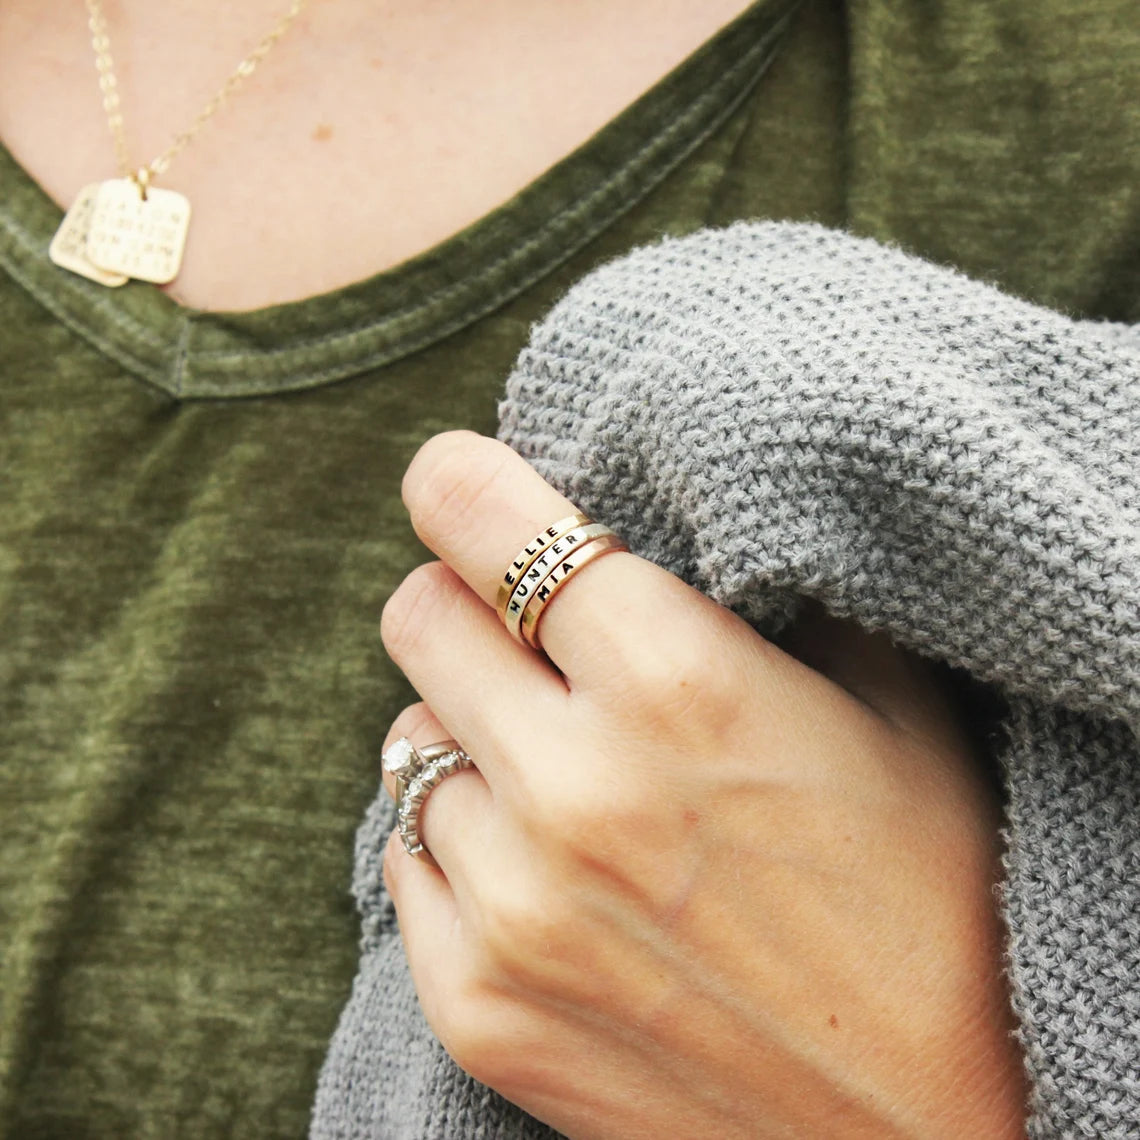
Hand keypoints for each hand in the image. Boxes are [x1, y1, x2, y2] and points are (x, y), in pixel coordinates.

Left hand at [380, 430, 1027, 1139]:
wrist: (929, 1133)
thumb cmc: (938, 901)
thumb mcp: (891, 710)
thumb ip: (765, 597)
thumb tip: (655, 531)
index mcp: (677, 683)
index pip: (483, 519)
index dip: (459, 481)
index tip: (460, 483)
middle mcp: (573, 789)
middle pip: (418, 616)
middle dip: (466, 604)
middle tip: (529, 634)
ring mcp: (510, 908)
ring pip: (409, 744)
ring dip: (472, 736)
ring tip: (564, 774)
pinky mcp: (476, 1005)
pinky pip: (407, 859)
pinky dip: (459, 841)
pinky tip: (546, 866)